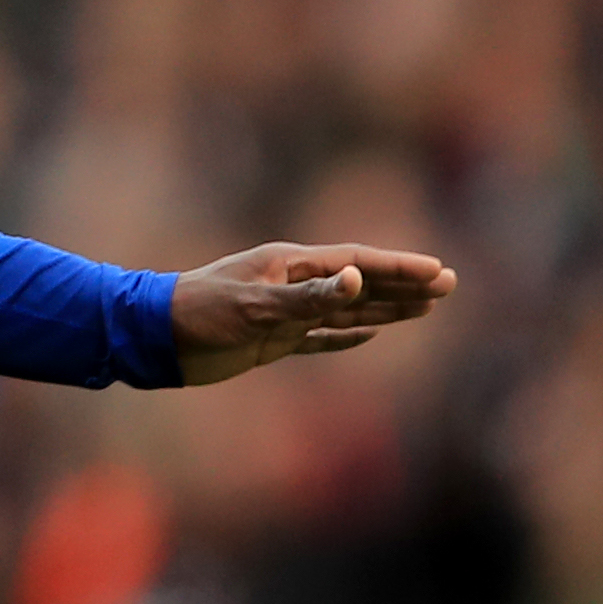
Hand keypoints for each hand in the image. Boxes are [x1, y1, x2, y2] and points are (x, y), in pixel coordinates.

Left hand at [169, 242, 456, 385]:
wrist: (154, 340)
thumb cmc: (199, 314)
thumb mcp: (256, 306)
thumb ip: (308, 299)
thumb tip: (356, 281)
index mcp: (290, 265)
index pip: (357, 263)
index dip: (399, 268)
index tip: (438, 272)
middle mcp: (291, 284)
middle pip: (360, 282)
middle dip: (404, 285)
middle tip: (448, 285)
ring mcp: (283, 311)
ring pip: (346, 309)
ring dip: (386, 308)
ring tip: (426, 308)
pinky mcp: (270, 339)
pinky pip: (320, 336)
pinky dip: (346, 335)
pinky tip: (371, 335)